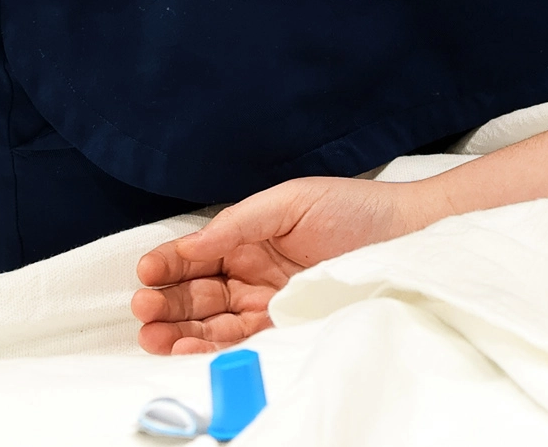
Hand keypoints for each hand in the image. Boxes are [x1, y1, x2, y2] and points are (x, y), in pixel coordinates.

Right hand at [130, 176, 429, 353]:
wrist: (405, 234)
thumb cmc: (353, 208)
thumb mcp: (291, 201)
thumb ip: (240, 222)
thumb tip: (194, 245)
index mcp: (247, 239)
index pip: (197, 255)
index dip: (169, 263)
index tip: (146, 270)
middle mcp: (250, 274)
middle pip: (196, 293)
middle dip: (165, 301)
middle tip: (142, 308)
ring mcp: (265, 304)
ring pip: (210, 322)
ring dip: (177, 329)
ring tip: (153, 335)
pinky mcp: (284, 328)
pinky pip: (240, 342)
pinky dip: (209, 347)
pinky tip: (186, 347)